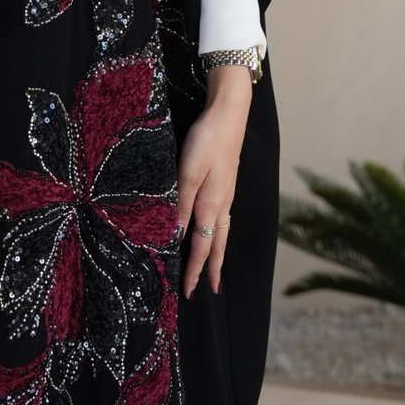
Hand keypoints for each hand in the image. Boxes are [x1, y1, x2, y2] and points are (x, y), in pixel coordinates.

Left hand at [175, 70, 253, 296]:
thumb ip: (181, 204)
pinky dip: (218, 232)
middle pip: (217, 244)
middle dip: (210, 268)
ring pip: (222, 231)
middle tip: (208, 290)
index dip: (194, 270)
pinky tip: (213, 228)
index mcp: (211, 204)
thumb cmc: (207, 140)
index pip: (201, 246)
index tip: (190, 292)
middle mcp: (222, 203)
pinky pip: (222, 217)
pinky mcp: (226, 182)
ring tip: (213, 267)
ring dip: (216, 252)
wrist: (229, 113)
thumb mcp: (188, 171)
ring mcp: (226, 193)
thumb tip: (175, 236)